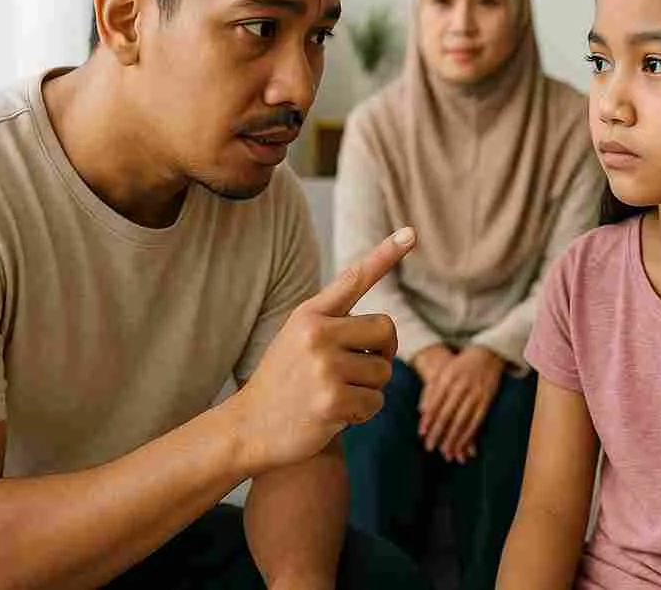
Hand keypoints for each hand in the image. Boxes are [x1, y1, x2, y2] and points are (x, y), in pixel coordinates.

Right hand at [231, 228, 415, 473]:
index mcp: (310, 314)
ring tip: (334, 393)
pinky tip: (335, 415)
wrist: (249, 427)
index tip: (411, 233)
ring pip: (384, 372)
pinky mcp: (332, 401)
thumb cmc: (284, 380)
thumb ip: (333, 321)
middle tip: (356, 370)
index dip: (386, 254)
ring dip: (369, 389)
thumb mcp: (298, 337)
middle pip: (386, 331)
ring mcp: (324, 367)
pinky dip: (362, 413)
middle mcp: (317, 334)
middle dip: (381, 355)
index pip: (355, 278)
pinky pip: (375, 403)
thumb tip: (382, 323)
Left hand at [418, 346, 504, 463]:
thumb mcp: (444, 372)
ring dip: (454, 438)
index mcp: (448, 378)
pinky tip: (464, 446)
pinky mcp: (487, 400)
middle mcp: (461, 386)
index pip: (435, 402)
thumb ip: (432, 390)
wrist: (487, 353)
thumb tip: (421, 411)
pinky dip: (469, 435)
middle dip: (438, 432)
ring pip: (462, 420)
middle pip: (447, 414)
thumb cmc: (460, 365)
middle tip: (429, 447)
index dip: (428, 419)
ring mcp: (475, 394)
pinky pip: (477, 421)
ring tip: (446, 453)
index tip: (422, 434)